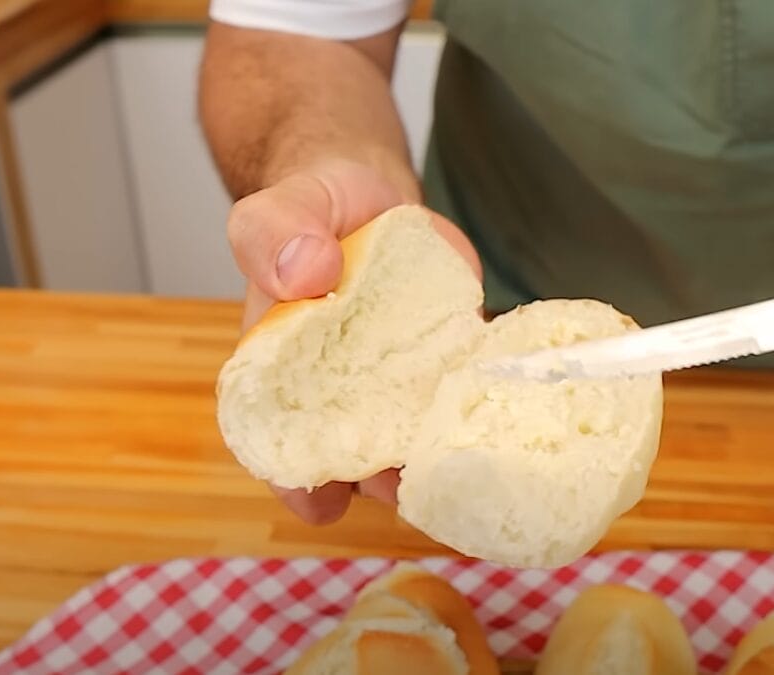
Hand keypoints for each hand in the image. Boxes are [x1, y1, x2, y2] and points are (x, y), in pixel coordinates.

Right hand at [226, 159, 481, 524]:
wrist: (366, 189)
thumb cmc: (311, 209)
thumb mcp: (278, 210)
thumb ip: (272, 236)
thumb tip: (304, 271)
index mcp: (281, 370)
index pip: (279, 439)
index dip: (295, 480)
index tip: (321, 504)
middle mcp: (340, 389)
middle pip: (353, 455)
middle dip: (380, 481)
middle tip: (410, 490)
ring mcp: (396, 380)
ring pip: (413, 435)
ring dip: (435, 457)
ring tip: (461, 465)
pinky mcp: (444, 357)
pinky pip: (461, 392)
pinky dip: (479, 408)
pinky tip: (501, 417)